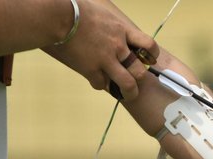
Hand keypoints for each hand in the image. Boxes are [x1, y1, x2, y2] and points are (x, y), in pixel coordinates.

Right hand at [45, 0, 159, 99]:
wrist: (60, 17)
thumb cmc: (76, 9)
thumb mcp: (103, 13)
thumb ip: (112, 25)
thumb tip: (112, 28)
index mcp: (122, 31)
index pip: (148, 45)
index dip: (152, 55)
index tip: (149, 60)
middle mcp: (118, 47)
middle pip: (140, 70)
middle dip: (140, 80)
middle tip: (136, 83)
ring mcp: (106, 60)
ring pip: (127, 84)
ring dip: (128, 92)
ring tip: (126, 95)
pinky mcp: (92, 70)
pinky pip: (102, 84)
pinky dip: (100, 84)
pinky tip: (96, 79)